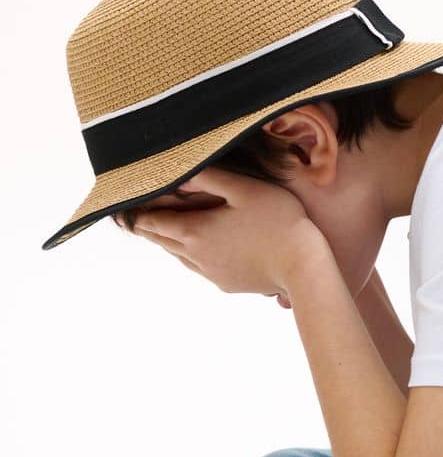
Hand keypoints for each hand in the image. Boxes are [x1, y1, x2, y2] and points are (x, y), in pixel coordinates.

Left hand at [117, 167, 326, 301]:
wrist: (302, 266)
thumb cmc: (278, 222)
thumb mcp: (245, 189)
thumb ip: (211, 177)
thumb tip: (183, 173)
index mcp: (194, 230)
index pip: (151, 222)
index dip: (136, 213)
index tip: (126, 207)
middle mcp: (195, 255)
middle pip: (159, 240)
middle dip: (148, 227)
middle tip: (137, 217)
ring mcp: (210, 272)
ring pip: (177, 256)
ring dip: (170, 242)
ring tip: (166, 231)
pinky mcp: (225, 283)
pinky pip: (199, 268)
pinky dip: (192, 256)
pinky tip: (202, 250)